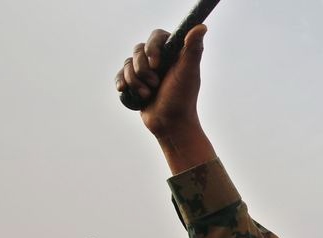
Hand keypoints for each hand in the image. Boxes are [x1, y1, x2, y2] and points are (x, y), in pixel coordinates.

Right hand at [115, 26, 206, 141]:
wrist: (170, 125)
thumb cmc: (182, 100)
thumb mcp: (188, 73)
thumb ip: (193, 50)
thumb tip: (202, 27)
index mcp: (174, 54)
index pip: (156, 36)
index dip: (152, 48)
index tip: (156, 64)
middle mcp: (160, 60)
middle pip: (138, 50)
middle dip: (143, 70)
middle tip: (156, 84)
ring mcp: (147, 71)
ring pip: (128, 63)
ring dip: (135, 81)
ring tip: (148, 95)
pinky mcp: (136, 82)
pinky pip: (121, 74)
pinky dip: (122, 82)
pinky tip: (124, 90)